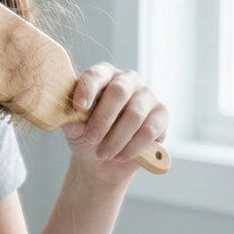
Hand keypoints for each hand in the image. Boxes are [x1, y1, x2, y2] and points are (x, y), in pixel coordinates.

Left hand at [63, 63, 168, 182]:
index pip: (96, 74)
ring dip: (116, 138)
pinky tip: (120, 156)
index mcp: (103, 76)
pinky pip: (149, 130)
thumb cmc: (87, 135)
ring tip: (103, 153)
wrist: (103, 159)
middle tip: (91, 138)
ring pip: (134, 114)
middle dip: (103, 118)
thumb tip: (72, 116)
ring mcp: (147, 96)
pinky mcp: (161, 115)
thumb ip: (73, 120)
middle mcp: (127, 80)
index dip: (88, 89)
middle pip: (119, 91)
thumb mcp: (74, 129)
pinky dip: (132, 147)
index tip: (79, 106)